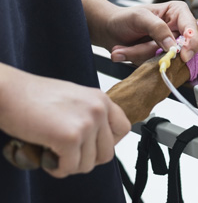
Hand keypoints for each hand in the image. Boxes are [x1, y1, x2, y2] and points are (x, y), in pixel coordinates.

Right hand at [0, 64, 129, 177]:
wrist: (11, 92)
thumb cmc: (35, 96)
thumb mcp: (75, 99)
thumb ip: (90, 115)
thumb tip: (96, 141)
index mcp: (101, 99)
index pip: (123, 129)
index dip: (106, 143)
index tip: (89, 146)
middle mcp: (99, 109)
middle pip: (107, 153)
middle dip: (86, 159)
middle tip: (67, 154)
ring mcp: (87, 123)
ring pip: (88, 164)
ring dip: (70, 165)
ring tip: (54, 154)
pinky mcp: (70, 137)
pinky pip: (70, 167)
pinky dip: (57, 168)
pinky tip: (47, 158)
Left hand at [105, 1, 197, 64]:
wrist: (109, 29)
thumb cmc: (124, 18)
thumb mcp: (140, 17)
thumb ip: (157, 28)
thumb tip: (172, 45)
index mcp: (178, 13)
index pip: (192, 29)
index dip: (191, 43)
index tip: (184, 56)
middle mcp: (177, 29)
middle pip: (179, 48)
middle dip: (151, 50)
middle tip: (132, 50)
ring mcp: (169, 45)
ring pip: (164, 58)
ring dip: (139, 55)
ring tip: (122, 49)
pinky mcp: (160, 57)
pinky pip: (154, 64)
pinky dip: (136, 60)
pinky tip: (124, 52)